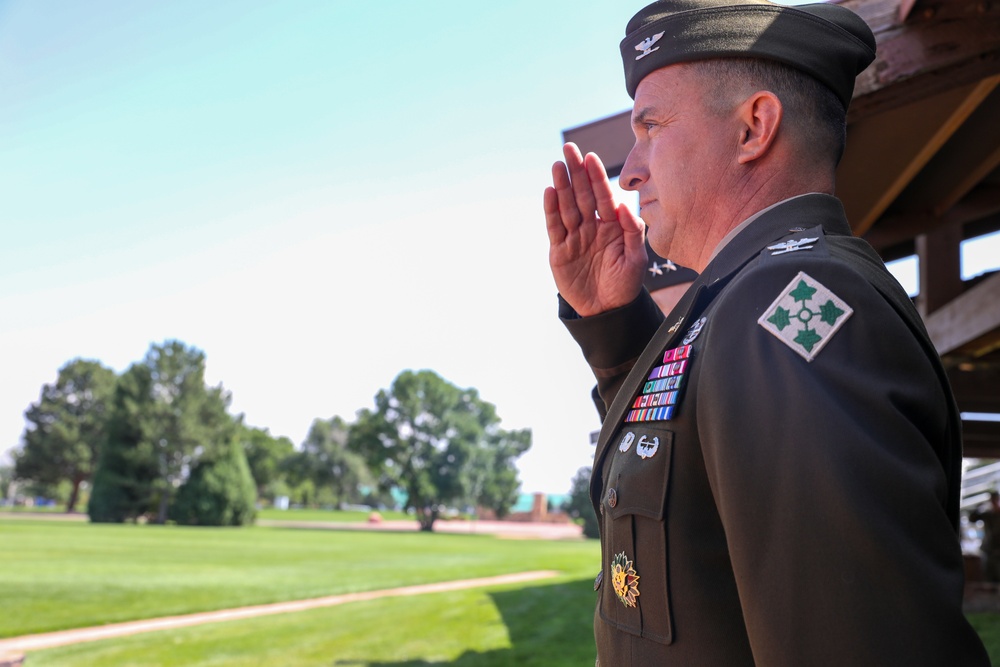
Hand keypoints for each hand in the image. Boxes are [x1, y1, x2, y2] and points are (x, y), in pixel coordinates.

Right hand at [544, 143, 646, 316]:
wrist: (606, 310)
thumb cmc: (625, 284)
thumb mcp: (636, 259)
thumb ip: (633, 232)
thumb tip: (624, 208)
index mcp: (611, 226)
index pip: (602, 196)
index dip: (596, 177)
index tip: (591, 157)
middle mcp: (591, 226)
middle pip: (582, 195)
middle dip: (575, 172)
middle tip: (569, 149)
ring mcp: (574, 237)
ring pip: (567, 206)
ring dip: (562, 186)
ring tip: (557, 165)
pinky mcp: (560, 250)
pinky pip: (555, 226)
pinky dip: (551, 209)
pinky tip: (549, 191)